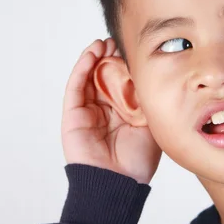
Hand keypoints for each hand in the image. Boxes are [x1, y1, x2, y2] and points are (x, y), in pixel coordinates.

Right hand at [61, 38, 160, 183]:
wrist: (119, 183)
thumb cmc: (137, 160)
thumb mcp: (149, 123)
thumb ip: (146, 100)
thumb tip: (151, 73)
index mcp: (121, 111)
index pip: (120, 81)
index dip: (125, 64)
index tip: (132, 47)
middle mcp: (103, 109)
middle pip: (103, 75)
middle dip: (110, 56)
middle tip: (118, 40)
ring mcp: (87, 111)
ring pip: (88, 77)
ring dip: (95, 57)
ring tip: (105, 42)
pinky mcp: (73, 115)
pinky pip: (75, 86)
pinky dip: (82, 67)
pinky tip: (92, 53)